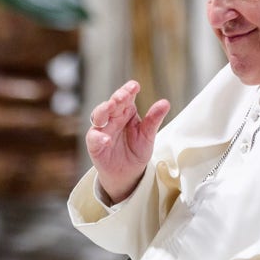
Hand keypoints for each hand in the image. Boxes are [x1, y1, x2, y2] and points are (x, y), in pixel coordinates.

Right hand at [86, 80, 170, 203]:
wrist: (128, 173)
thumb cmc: (137, 151)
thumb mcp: (148, 135)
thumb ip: (154, 120)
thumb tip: (165, 103)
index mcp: (126, 112)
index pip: (126, 97)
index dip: (128, 90)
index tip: (135, 86)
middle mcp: (112, 118)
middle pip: (111, 103)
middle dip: (116, 98)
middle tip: (123, 95)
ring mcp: (102, 130)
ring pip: (98, 116)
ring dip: (103, 110)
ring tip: (110, 107)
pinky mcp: (95, 145)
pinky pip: (94, 139)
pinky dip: (99, 138)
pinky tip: (107, 139)